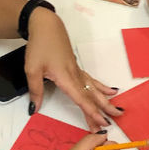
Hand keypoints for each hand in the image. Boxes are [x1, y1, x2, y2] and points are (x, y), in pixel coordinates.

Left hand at [24, 8, 120, 130]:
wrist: (46, 26)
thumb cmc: (40, 45)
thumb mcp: (32, 69)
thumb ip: (35, 90)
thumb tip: (34, 108)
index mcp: (65, 77)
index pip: (81, 98)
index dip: (91, 112)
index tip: (100, 123)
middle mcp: (75, 74)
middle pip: (91, 95)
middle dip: (102, 109)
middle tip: (112, 122)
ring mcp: (77, 70)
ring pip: (94, 88)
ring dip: (104, 100)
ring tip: (116, 109)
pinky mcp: (76, 66)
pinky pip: (92, 80)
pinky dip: (101, 87)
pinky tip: (110, 90)